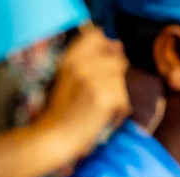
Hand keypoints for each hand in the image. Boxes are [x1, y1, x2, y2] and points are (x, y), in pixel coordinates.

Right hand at [37, 25, 130, 160]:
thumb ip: (88, 59)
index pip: (97, 36)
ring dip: (118, 97)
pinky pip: (124, 98)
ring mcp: (92, 80)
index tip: (105, 67)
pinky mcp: (103, 97)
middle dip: (116, 80)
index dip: (108, 49)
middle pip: (118, 61)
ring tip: (101, 110)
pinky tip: (105, 118)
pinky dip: (119, 111)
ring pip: (123, 81)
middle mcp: (81, 64)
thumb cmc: (63, 112)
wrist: (54, 137)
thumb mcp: (67, 77)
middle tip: (101, 98)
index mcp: (70, 57)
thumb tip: (119, 45)